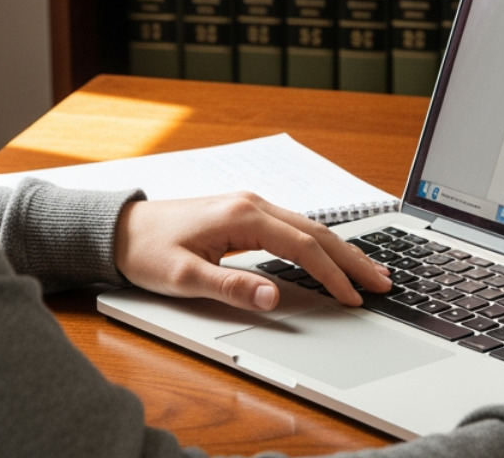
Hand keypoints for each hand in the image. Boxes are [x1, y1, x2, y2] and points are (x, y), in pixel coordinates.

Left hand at [113, 193, 392, 311]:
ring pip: (309, 227)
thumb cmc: (146, 251)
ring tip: (371, 272)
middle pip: (316, 232)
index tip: (354, 298)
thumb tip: (274, 297)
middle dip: (353, 259)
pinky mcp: (245, 214)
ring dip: (341, 250)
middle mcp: (252, 204)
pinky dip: (320, 244)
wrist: (118, 229)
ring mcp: (250, 205)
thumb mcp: (184, 277)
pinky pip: (294, 227)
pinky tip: (331, 256)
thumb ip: (231, 288)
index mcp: (243, 216)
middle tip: (385, 284)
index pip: (302, 247)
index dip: (332, 275)